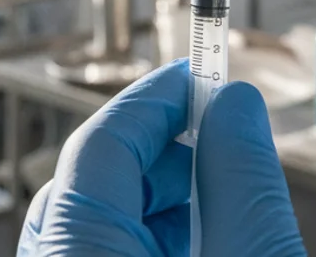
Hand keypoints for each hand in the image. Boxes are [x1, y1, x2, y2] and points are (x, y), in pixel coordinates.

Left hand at [18, 60, 305, 255]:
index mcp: (74, 252)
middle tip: (225, 149)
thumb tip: (234, 102)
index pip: (99, 144)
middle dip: (163, 157)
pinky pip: (96, 255)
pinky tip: (200, 250)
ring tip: (224, 221)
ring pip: (95, 223)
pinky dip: (147, 243)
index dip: (156, 100)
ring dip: (160, 206)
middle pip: (91, 182)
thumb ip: (241, 178)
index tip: (203, 77)